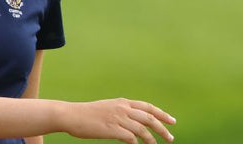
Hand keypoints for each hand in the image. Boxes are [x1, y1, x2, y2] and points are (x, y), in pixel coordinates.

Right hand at [61, 98, 175, 143]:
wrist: (71, 115)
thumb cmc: (86, 114)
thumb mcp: (107, 107)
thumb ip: (121, 112)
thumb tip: (133, 122)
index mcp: (122, 102)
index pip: (148, 107)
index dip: (161, 114)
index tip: (172, 121)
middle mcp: (123, 108)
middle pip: (149, 118)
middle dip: (162, 128)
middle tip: (170, 138)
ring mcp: (118, 118)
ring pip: (143, 130)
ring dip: (151, 139)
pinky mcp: (112, 129)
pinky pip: (131, 138)